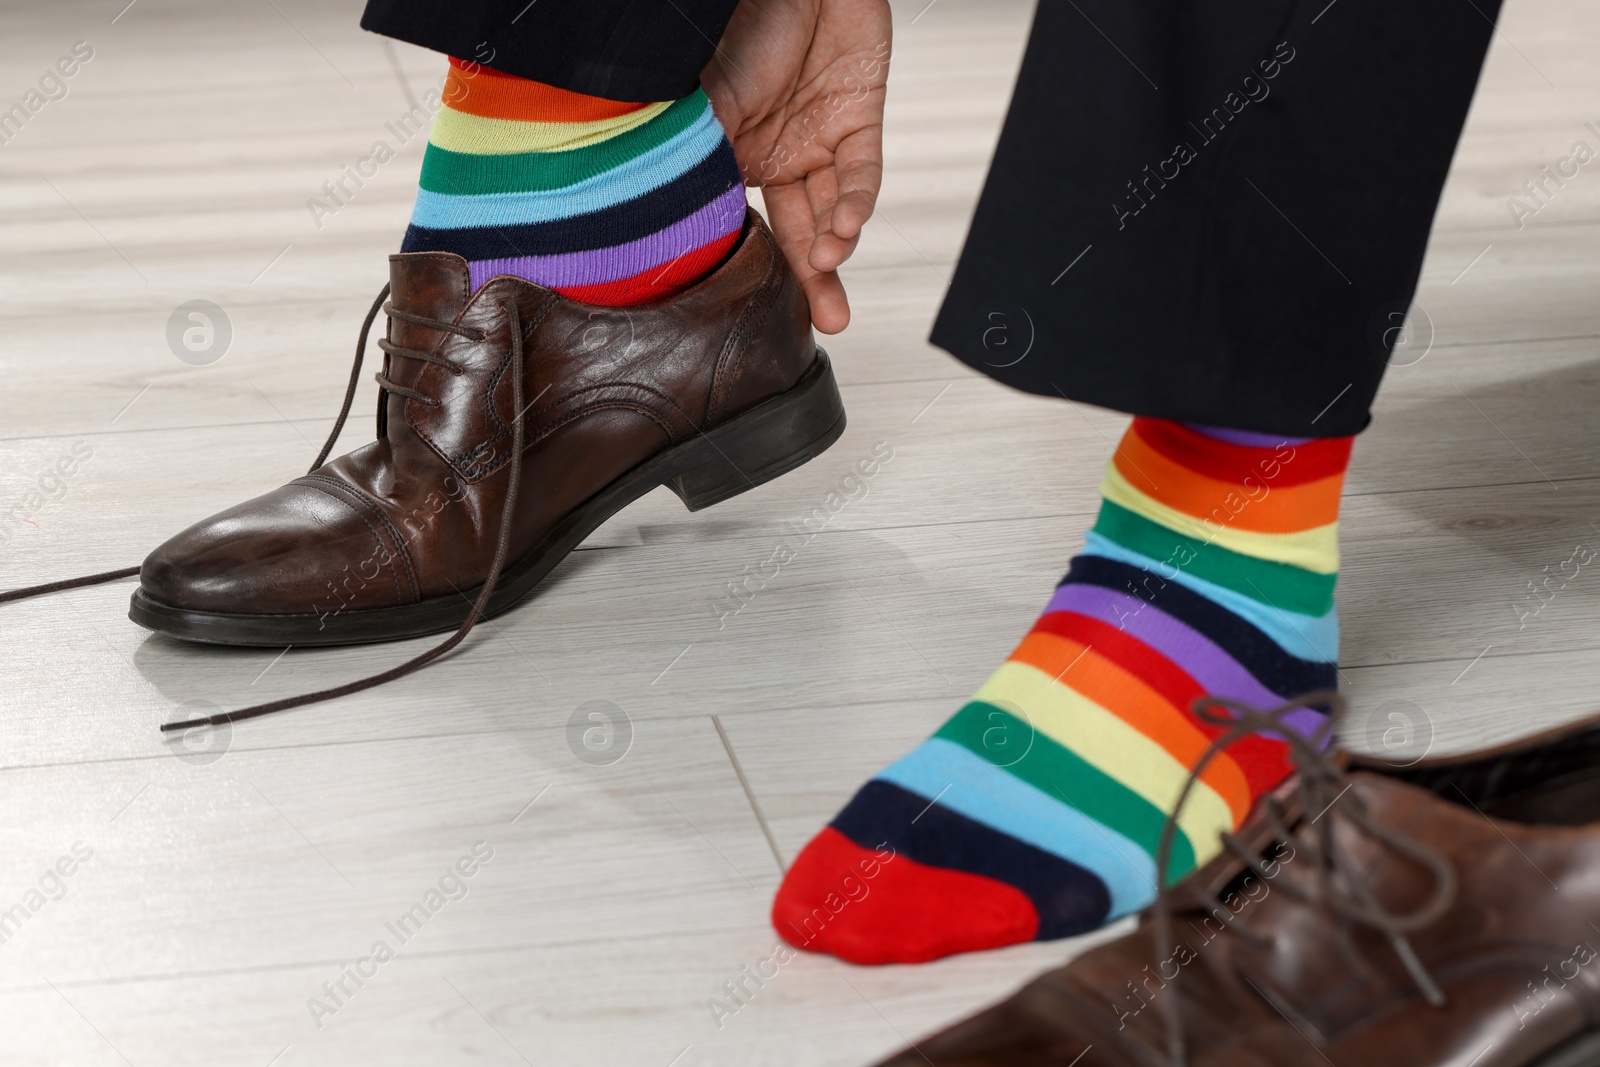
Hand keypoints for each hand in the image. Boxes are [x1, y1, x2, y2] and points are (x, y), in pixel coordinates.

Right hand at [703, 0, 891, 333]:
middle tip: (826, 320)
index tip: (755, 315)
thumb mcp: (695, 105)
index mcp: (727, 154)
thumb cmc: (729, 20)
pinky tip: (847, 225)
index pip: (742, 225)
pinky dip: (857, 203)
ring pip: (834, 211)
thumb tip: (652, 230)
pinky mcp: (857, 118)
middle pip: (796, 231)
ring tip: (829, 264)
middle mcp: (773, 152)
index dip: (752, 270)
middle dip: (813, 281)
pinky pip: (862, 174)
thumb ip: (687, 165)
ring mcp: (816, 137)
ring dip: (835, 244)